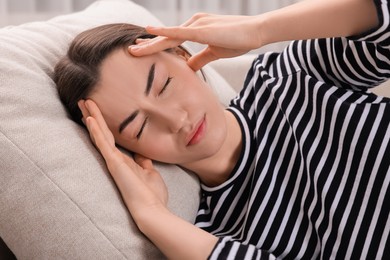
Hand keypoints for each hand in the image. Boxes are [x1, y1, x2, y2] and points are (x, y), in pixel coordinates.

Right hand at [78, 99, 167, 220]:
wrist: (152, 209)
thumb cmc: (152, 194)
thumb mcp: (150, 173)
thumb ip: (143, 163)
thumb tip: (142, 155)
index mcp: (125, 161)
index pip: (111, 139)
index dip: (103, 125)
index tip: (95, 113)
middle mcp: (116, 159)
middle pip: (102, 133)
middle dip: (93, 115)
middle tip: (84, 100)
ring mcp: (114, 161)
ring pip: (100, 134)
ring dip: (92, 117)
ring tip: (83, 102)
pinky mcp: (114, 164)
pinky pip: (103, 143)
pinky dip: (96, 130)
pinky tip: (89, 118)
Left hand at [129, 13, 263, 69]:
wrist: (255, 32)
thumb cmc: (238, 40)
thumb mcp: (215, 53)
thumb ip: (200, 58)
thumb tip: (189, 67)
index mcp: (196, 29)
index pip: (172, 39)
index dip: (157, 45)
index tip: (143, 50)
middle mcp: (193, 24)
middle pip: (166, 37)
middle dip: (148, 45)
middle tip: (132, 51)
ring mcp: (197, 25)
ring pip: (168, 36)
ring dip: (150, 43)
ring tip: (134, 50)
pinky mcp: (202, 29)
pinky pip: (179, 31)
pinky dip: (163, 32)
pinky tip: (150, 31)